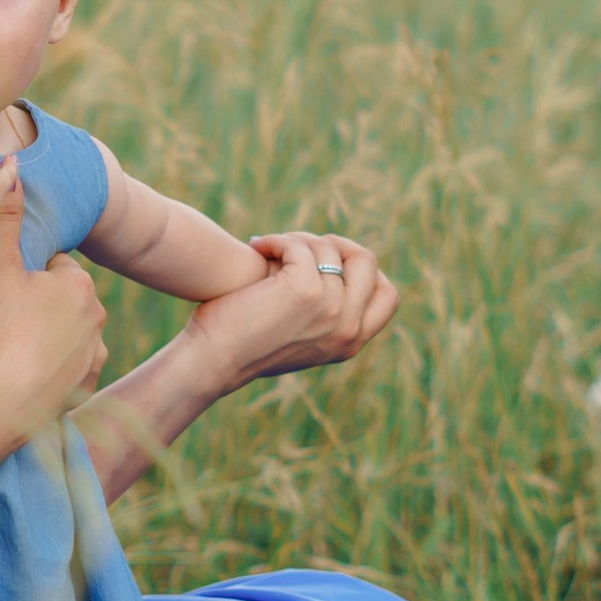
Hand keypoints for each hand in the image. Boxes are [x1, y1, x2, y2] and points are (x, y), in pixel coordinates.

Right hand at [0, 210, 104, 431]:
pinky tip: (28, 373)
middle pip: (63, 300)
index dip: (24, 278)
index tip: (4, 294)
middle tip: (5, 320)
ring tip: (14, 349)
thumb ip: (3, 217)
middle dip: (40, 305)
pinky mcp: (87, 385)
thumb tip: (11, 168)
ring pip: (70, 334)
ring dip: (49, 337)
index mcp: (78, 283)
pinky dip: (54, 370)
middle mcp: (97, 316)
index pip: (52, 267)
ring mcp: (95, 354)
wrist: (1, 400)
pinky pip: (71, 369)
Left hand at [177, 232, 399, 394]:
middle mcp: (348, 329)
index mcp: (350, 343)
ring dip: (297, 240)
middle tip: (302, 244)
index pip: (388, 296)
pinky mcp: (304, 290)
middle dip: (336, 244)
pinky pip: (300, 246)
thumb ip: (323, 314)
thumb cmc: (244, 346)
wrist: (212, 360)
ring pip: (329, 248)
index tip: (331, 259)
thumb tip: (333, 264)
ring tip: (269, 247)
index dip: (365, 270)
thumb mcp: (298, 336)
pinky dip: (277, 240)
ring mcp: (330, 309)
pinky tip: (257, 247)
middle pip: (368, 263)